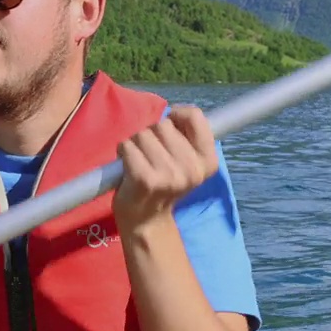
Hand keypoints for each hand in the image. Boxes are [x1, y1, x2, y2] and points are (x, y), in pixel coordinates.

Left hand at [114, 106, 218, 230]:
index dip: (178, 115)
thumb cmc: (164, 183)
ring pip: (143, 134)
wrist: (146, 220)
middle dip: (152, 135)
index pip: (196, 117)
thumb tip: (175, 110)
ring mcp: (169, 175)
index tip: (171, 125)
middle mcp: (192, 169)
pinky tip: (127, 168)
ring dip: (135, 144)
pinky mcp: (145, 179)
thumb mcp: (187, 162)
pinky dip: (123, 152)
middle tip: (151, 156)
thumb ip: (187, 135)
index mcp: (208, 162)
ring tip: (140, 162)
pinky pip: (127, 146)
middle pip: (163, 125)